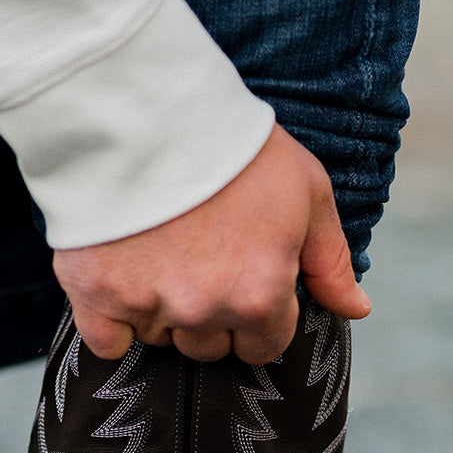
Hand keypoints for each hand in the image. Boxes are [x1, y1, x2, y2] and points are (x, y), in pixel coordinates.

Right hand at [51, 125, 370, 364]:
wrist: (142, 105)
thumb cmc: (235, 146)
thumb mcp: (307, 193)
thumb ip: (331, 261)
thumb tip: (356, 310)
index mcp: (261, 297)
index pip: (265, 346)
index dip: (259, 317)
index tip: (243, 279)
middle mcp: (206, 312)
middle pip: (211, 348)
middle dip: (210, 316)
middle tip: (198, 260)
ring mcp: (149, 306)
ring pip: (162, 339)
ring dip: (163, 312)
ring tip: (159, 252)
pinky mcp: (95, 294)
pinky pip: (107, 342)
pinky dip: (111, 324)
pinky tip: (120, 280)